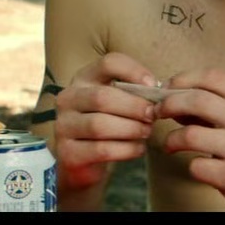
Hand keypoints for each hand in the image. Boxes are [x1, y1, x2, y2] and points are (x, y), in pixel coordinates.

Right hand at [53, 52, 157, 190]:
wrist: (86, 161)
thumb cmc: (109, 124)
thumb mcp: (119, 102)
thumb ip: (135, 92)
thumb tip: (160, 92)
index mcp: (84, 79)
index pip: (108, 63)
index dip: (133, 71)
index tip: (153, 86)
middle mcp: (69, 99)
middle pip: (103, 97)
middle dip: (134, 107)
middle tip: (153, 115)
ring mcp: (63, 126)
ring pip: (100, 125)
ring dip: (131, 129)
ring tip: (147, 132)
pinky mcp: (67, 153)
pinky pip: (101, 149)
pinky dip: (126, 149)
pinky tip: (139, 149)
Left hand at [155, 68, 224, 210]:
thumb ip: (214, 104)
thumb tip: (173, 95)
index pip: (212, 76)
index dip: (183, 78)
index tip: (167, 87)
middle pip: (197, 100)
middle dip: (168, 104)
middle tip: (158, 112)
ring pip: (190, 134)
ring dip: (171, 139)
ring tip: (170, 144)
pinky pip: (195, 166)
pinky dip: (190, 166)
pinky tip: (198, 166)